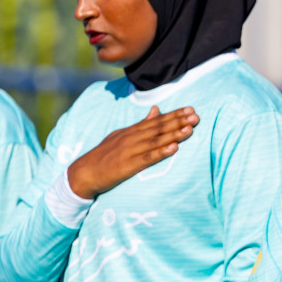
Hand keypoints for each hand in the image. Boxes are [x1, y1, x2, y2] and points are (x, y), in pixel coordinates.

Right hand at [67, 105, 198, 198]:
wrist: (84, 172)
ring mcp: (129, 151)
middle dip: (178, 121)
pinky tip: (174, 148)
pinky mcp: (128, 165)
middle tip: (196, 116)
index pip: (156, 120)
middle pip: (158, 128)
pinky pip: (147, 158)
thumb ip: (141, 124)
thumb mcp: (122, 135)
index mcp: (131, 131)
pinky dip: (161, 152)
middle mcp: (131, 138)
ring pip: (155, 141)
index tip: (190, 110)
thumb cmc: (105, 155)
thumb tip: (156, 109)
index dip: (174, 115)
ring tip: (190, 129)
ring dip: (174, 134)